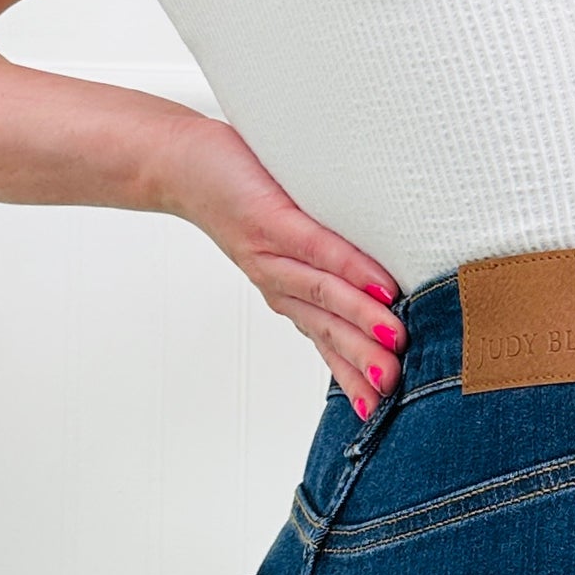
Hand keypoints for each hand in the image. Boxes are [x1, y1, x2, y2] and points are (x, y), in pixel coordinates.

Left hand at [156, 110, 403, 417]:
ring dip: (361, 322)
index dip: (352, 378)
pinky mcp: (267, 218)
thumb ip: (328, 261)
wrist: (178, 164)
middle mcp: (278, 284)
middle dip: (362, 362)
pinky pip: (314, 246)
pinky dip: (349, 268)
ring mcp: (271, 254)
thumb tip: (384, 284)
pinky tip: (379, 286)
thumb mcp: (287, 239)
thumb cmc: (241, 196)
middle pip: (327, 330)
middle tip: (393, 387)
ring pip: (322, 295)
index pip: (327, 343)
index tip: (381, 409)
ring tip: (396, 343)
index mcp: (288, 294)